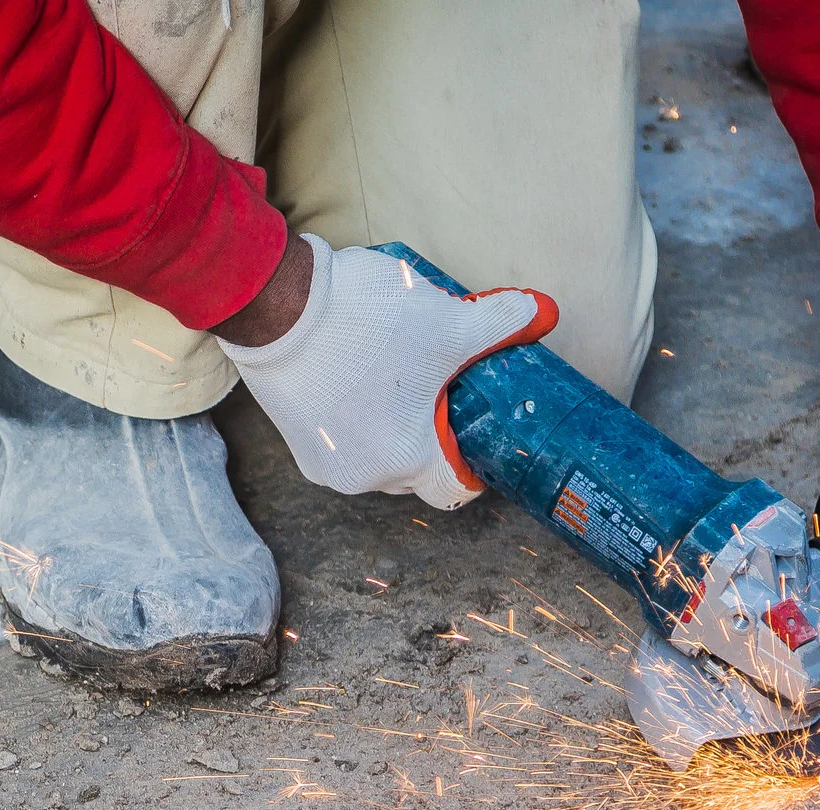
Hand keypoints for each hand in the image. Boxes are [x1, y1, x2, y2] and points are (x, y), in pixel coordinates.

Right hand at [219, 234, 555, 509]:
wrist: (279, 308)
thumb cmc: (364, 324)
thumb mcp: (446, 321)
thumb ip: (499, 322)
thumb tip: (540, 311)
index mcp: (408, 460)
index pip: (454, 491)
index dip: (470, 465)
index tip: (472, 431)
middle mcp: (364, 476)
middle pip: (414, 471)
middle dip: (430, 437)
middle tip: (438, 391)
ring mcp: (325, 463)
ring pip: (376, 456)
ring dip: (391, 428)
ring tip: (396, 378)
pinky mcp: (296, 444)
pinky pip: (341, 443)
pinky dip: (355, 421)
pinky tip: (357, 378)